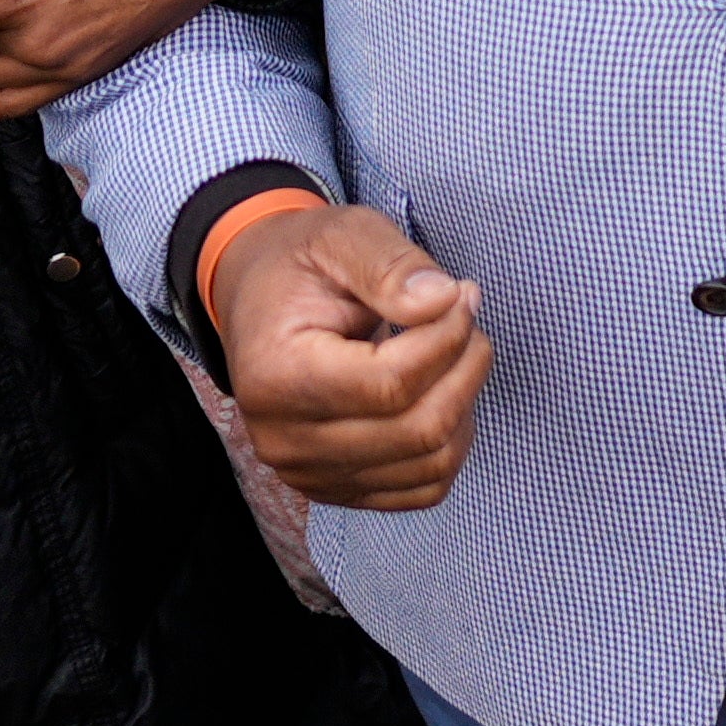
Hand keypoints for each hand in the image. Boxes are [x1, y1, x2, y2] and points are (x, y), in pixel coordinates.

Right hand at [211, 201, 487, 510]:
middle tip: (465, 318)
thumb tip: (444, 299)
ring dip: (465, 404)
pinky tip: (439, 392)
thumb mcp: (343, 235)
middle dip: (466, 368)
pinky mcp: (336, 488)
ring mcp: (308, 473)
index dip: (448, 337)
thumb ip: (391, 265)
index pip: (391, 383)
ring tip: (453, 350)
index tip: (461, 294)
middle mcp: (283, 439)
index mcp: (275, 375)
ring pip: (430, 464)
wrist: (260, 300)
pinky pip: (422, 489)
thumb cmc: (303, 266)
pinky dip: (450, 442)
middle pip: (418, 430)